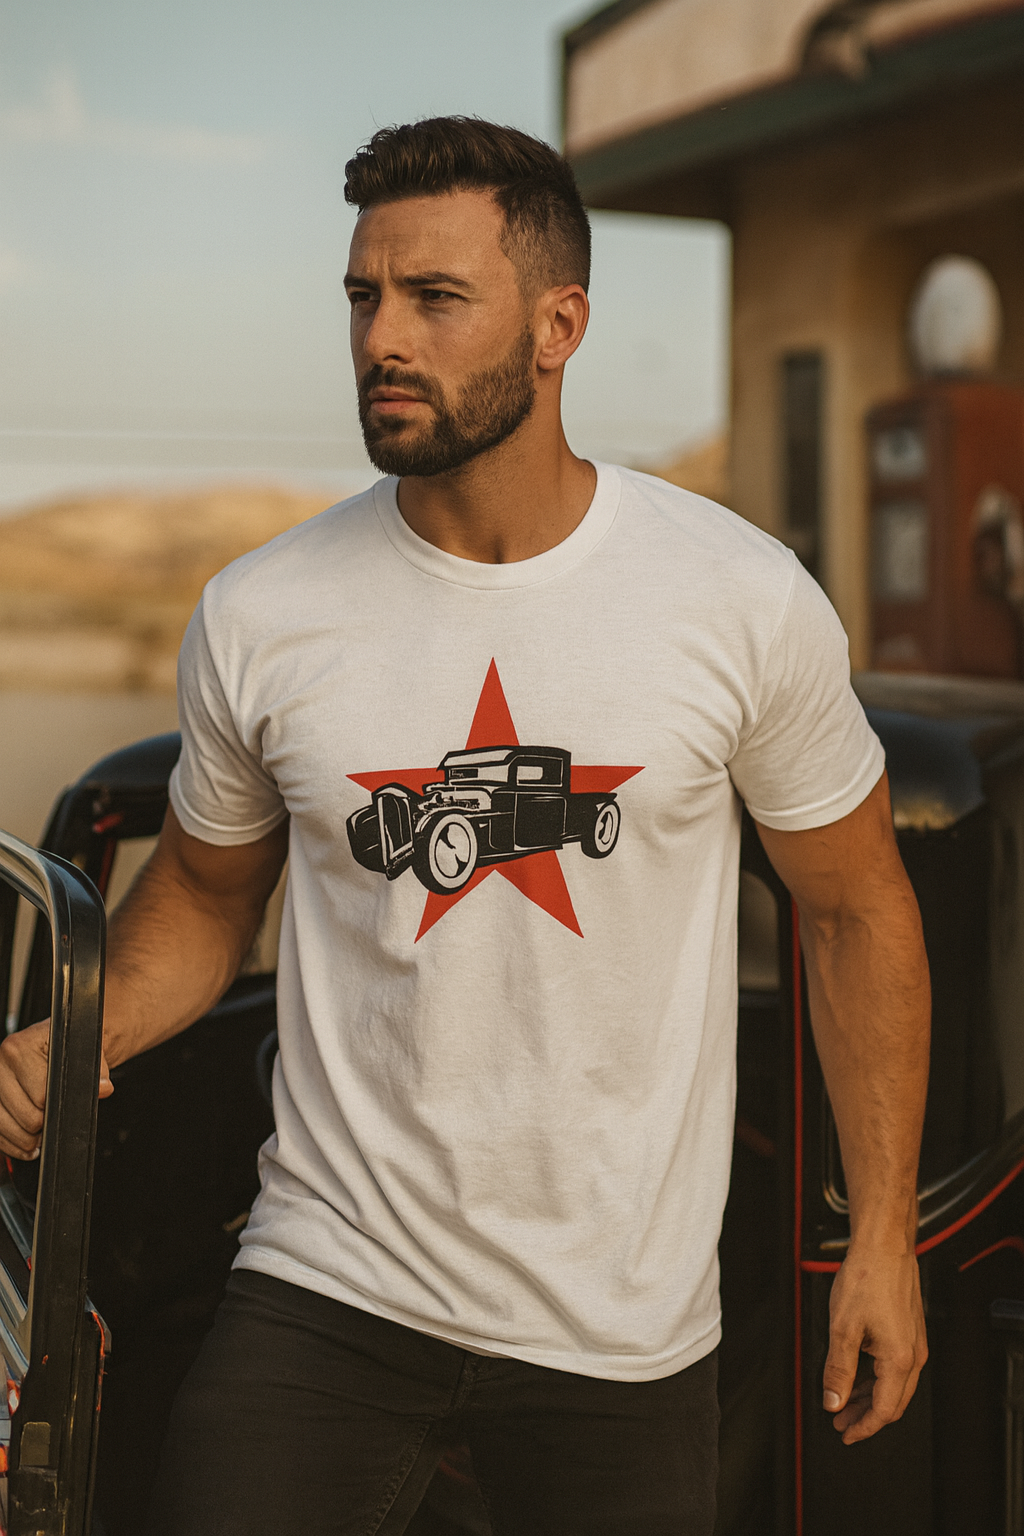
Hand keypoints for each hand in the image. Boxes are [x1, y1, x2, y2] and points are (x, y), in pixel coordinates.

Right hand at [0, 1021, 113, 1160]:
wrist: (55, 1042)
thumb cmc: (70, 1047)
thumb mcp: (87, 1053)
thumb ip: (97, 1072)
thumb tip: (103, 1088)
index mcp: (21, 1048)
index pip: (40, 1095)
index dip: (56, 1108)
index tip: (63, 1107)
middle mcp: (1, 1063)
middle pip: (25, 1116)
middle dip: (44, 1125)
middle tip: (54, 1120)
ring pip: (6, 1128)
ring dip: (28, 1139)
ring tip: (43, 1133)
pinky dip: (12, 1143)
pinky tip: (28, 1143)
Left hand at [822, 1244, 927, 1442]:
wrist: (884, 1247)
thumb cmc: (867, 1278)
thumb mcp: (843, 1328)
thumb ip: (837, 1370)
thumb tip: (833, 1401)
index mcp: (899, 1359)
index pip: (884, 1410)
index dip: (864, 1428)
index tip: (845, 1435)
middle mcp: (913, 1354)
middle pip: (892, 1403)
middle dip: (866, 1417)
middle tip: (841, 1423)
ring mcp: (914, 1343)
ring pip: (895, 1386)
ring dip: (870, 1398)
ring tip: (845, 1403)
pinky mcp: (909, 1332)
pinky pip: (895, 1368)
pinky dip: (876, 1379)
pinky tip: (858, 1377)